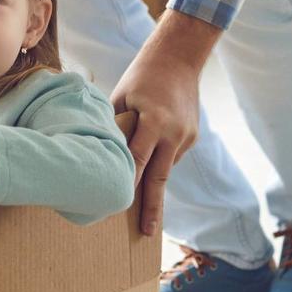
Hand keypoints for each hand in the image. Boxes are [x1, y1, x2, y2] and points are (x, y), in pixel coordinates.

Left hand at [110, 11, 216, 236]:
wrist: (179, 59)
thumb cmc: (141, 76)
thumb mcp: (121, 96)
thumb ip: (113, 125)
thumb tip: (98, 152)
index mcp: (154, 120)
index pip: (137, 159)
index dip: (128, 182)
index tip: (119, 203)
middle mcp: (173, 132)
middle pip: (159, 177)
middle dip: (152, 207)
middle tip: (146, 232)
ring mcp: (186, 136)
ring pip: (165, 168)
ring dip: (153, 183)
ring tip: (143, 208)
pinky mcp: (192, 137)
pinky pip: (172, 157)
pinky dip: (159, 161)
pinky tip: (151, 157)